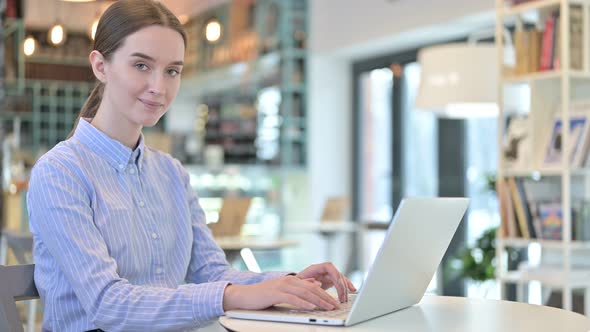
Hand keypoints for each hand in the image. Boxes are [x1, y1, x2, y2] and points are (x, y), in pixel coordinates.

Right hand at [222, 275, 340, 310]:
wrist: (244, 295)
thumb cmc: (263, 295)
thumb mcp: (283, 290)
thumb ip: (298, 287)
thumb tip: (315, 283)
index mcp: (291, 280)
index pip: (312, 286)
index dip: (324, 294)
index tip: (334, 302)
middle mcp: (288, 280)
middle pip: (311, 288)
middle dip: (325, 298)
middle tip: (335, 306)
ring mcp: (281, 286)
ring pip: (304, 293)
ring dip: (318, 301)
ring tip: (328, 307)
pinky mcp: (275, 293)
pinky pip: (292, 298)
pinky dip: (303, 303)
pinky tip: (311, 307)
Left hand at [296, 263, 356, 302]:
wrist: (294, 284)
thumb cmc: (295, 284)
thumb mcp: (298, 283)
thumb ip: (307, 282)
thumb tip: (317, 284)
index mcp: (315, 268)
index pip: (329, 266)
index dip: (335, 273)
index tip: (338, 284)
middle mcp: (323, 270)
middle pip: (337, 274)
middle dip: (341, 287)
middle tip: (342, 299)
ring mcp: (327, 275)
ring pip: (340, 279)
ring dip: (344, 289)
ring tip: (344, 300)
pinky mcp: (330, 280)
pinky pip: (341, 282)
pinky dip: (347, 285)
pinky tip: (353, 289)